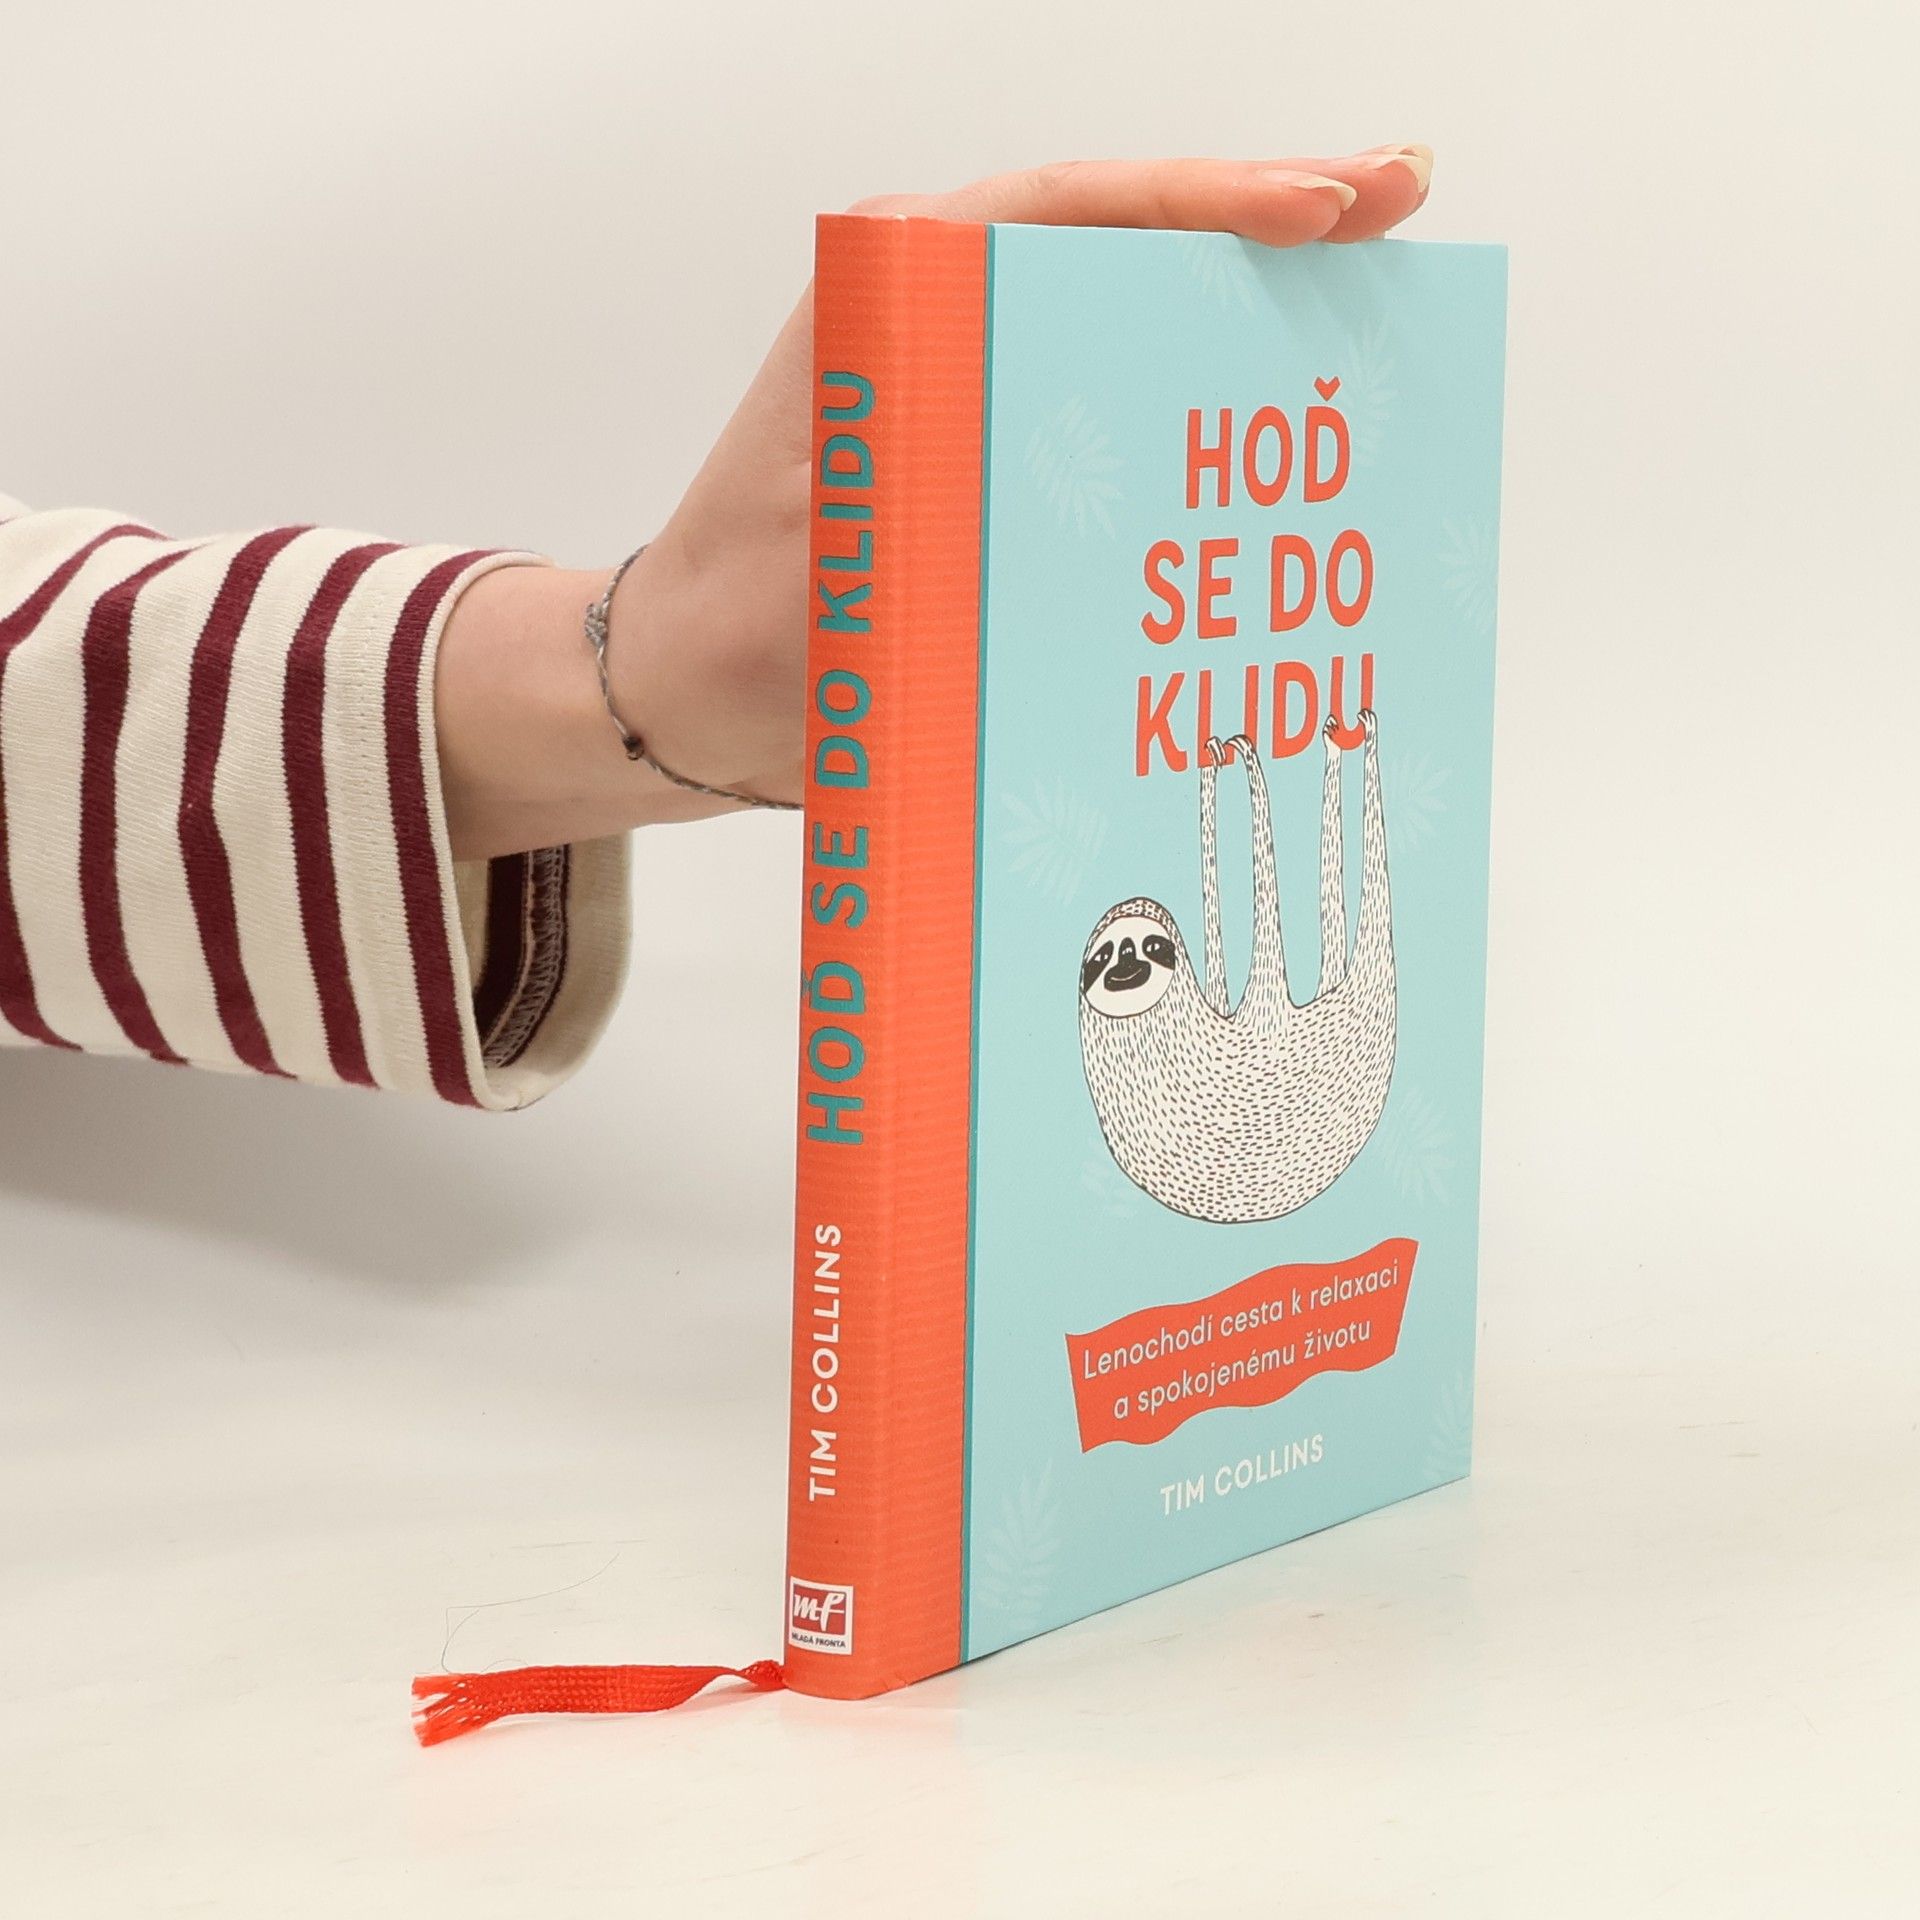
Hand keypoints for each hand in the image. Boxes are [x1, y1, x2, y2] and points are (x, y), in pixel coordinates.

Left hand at [436, 148, 1432, 858]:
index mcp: (886, 309)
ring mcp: (968, 387)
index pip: (1064, 214)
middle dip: (1263, 221)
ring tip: (1374, 302)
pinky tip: (1279, 436)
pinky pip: (1112, 409)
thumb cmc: (732, 641)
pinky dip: (1197, 413)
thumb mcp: (829, 596)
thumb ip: (932, 560)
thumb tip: (1088, 570)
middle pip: (1118, 243)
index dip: (1204, 202)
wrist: (683, 695)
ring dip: (1244, 311)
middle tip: (1399, 202)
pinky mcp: (991, 456)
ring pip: (1127, 320)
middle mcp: (934, 325)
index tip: (1323, 206)